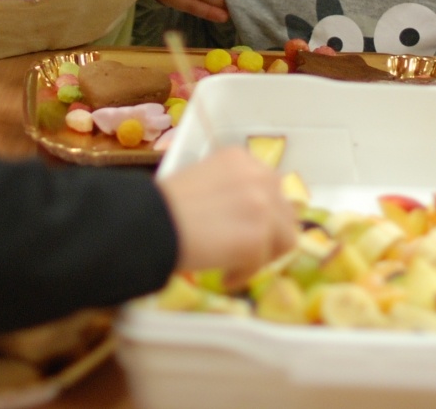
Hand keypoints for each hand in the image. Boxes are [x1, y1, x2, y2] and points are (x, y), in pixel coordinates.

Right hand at [158, 148, 295, 286]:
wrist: (149, 222)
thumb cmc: (162, 205)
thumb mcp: (202, 180)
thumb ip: (230, 189)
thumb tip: (246, 216)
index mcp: (241, 158)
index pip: (269, 186)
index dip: (261, 210)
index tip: (244, 227)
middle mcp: (258, 176)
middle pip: (284, 210)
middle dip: (269, 232)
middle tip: (246, 249)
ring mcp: (262, 206)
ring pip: (285, 238)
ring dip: (263, 254)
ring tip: (237, 264)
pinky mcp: (258, 238)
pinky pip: (262, 264)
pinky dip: (244, 274)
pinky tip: (224, 276)